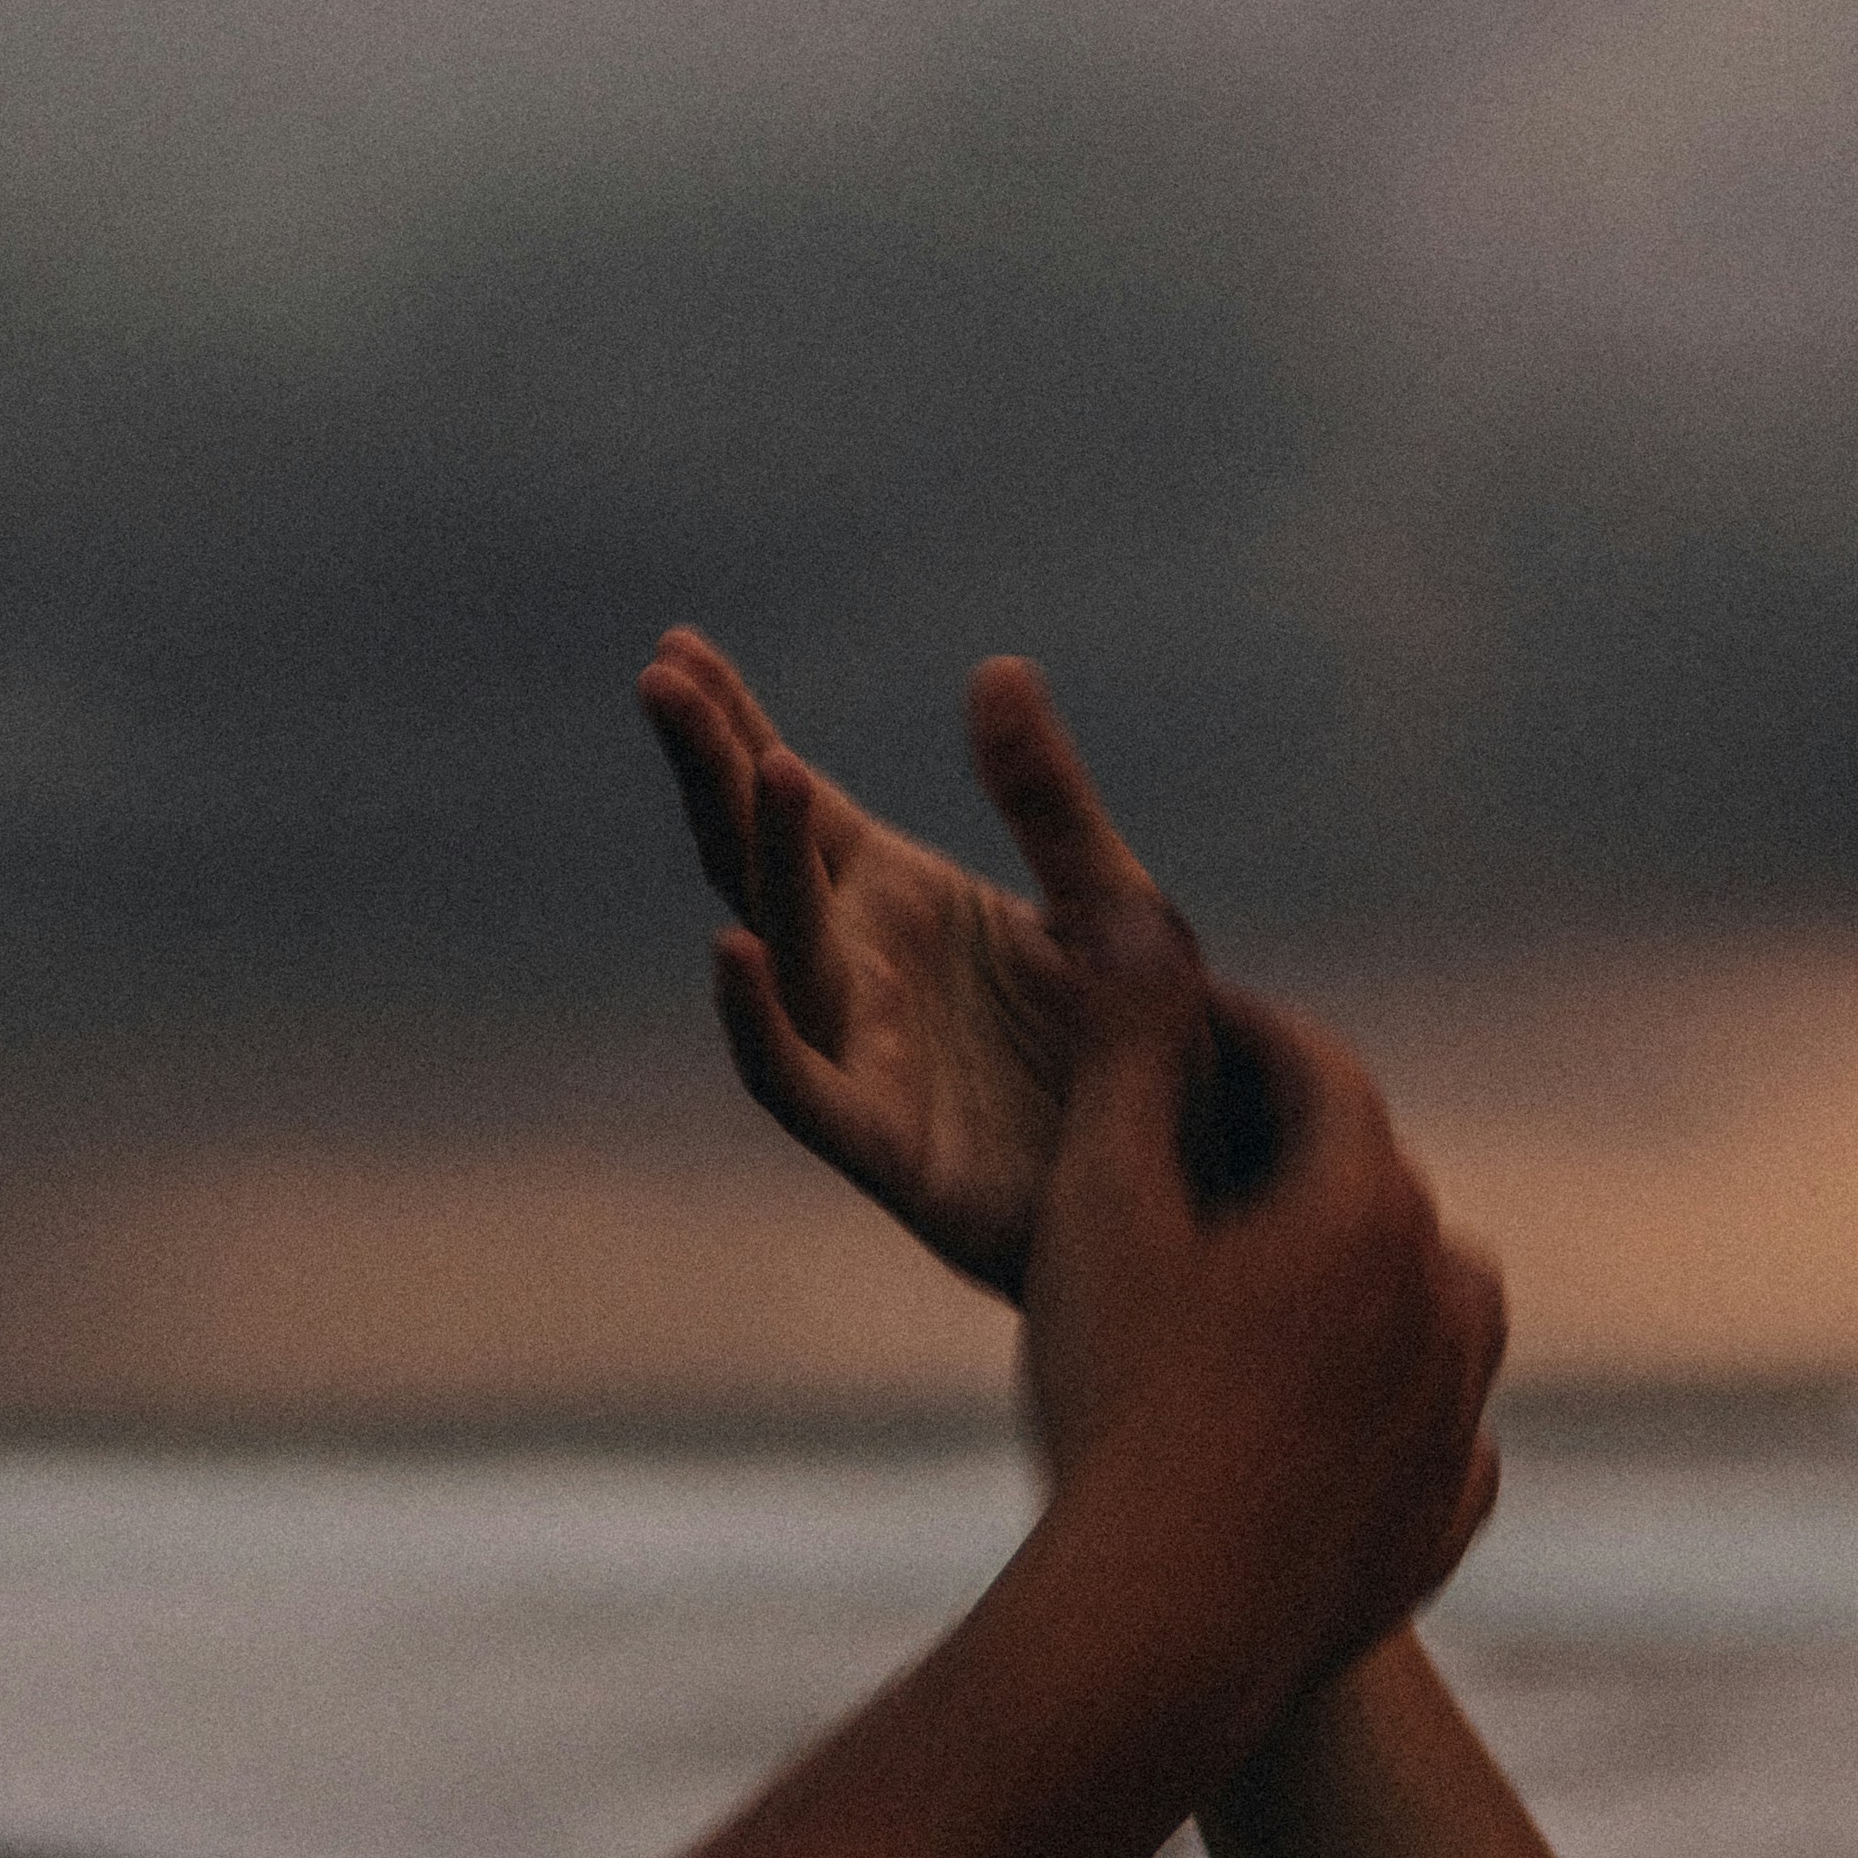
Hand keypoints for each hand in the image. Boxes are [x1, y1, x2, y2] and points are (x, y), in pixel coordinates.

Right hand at [641, 628, 1113, 1290]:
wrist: (1194, 1211)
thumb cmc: (1140, 1059)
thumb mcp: (1112, 905)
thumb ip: (1047, 800)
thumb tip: (995, 667)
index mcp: (895, 900)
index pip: (790, 798)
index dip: (732, 725)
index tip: (677, 646)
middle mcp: (858, 969)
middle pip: (757, 853)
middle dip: (709, 766)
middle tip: (663, 680)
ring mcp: (863, 1054)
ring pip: (779, 941)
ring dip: (757, 855)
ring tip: (758, 765)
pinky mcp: (888, 1148)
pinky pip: (802, 1087)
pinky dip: (759, 1023)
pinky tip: (738, 948)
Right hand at [1021, 877, 1506, 1751]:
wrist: (1161, 1639)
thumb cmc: (1118, 1404)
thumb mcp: (1100, 1203)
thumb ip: (1129, 1046)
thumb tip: (1134, 908)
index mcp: (1373, 1205)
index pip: (1315, 1069)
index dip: (1231, 1032)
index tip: (1160, 1026)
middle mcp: (1450, 1298)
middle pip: (1369, 1180)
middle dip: (1283, 1150)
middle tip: (1183, 1148)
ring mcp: (1459, 1417)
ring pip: (1420, 1299)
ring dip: (1347, 1271)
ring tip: (1251, 1280)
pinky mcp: (1443, 1519)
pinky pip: (1429, 1425)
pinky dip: (1375, 1401)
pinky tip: (1299, 1413)